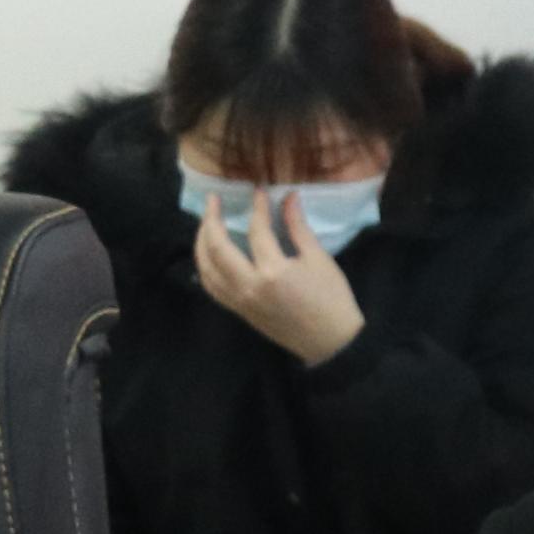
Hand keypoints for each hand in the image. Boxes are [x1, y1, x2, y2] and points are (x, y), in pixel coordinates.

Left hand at [189, 187, 363, 364]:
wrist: (330, 341)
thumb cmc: (332, 299)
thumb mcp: (320, 260)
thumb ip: (299, 229)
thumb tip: (288, 198)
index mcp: (274, 272)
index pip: (257, 232)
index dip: (257, 208)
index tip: (258, 191)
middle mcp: (248, 285)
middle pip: (217, 248)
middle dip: (211, 220)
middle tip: (213, 200)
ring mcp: (239, 299)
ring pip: (206, 267)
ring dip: (201, 242)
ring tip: (206, 223)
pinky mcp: (238, 309)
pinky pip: (211, 286)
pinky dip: (205, 266)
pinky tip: (209, 254)